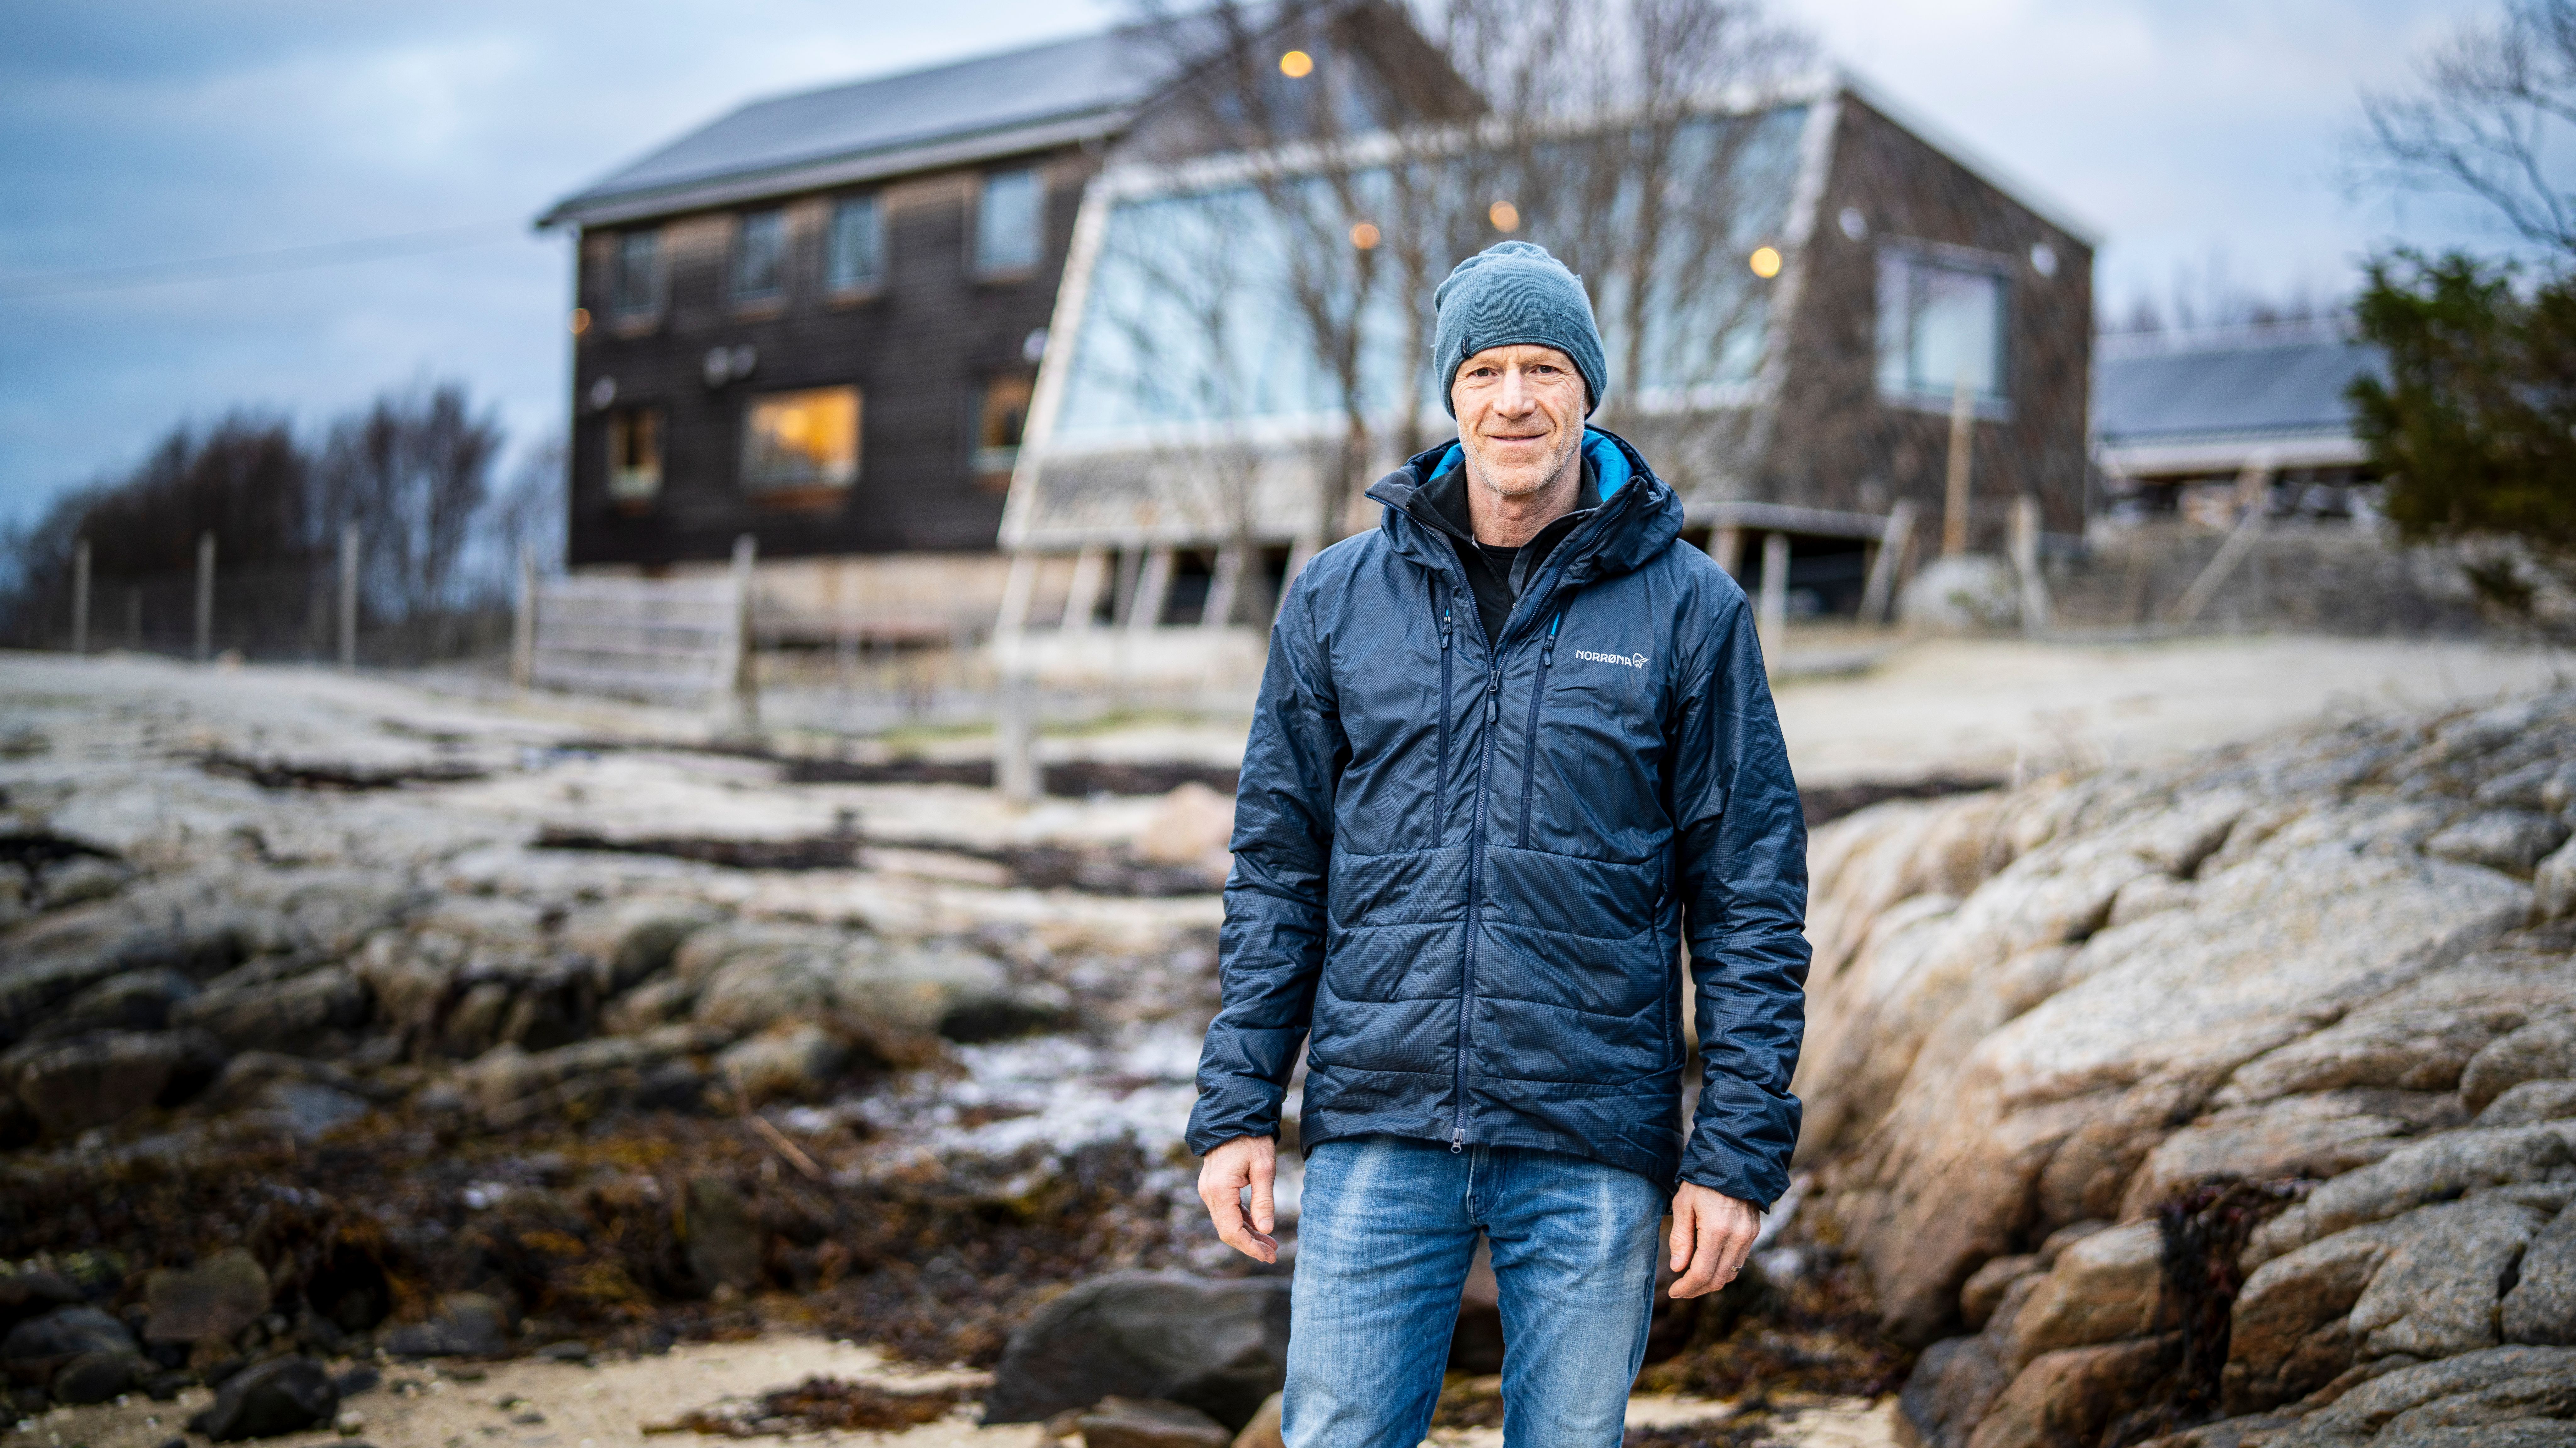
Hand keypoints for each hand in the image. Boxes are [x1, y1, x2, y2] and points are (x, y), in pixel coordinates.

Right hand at [1197, 1135, 1279, 1263]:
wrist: (1234, 1115)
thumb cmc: (1251, 1139)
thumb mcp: (1264, 1168)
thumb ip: (1264, 1201)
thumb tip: (1266, 1230)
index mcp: (1220, 1190)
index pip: (1231, 1230)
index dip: (1249, 1247)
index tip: (1268, 1256)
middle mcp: (1208, 1192)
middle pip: (1227, 1230)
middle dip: (1250, 1244)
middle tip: (1273, 1254)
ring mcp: (1208, 1189)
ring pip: (1226, 1222)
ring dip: (1248, 1234)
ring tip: (1271, 1244)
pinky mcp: (1213, 1186)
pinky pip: (1226, 1211)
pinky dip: (1242, 1221)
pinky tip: (1259, 1227)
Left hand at [1667, 1183, 1760, 1298]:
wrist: (1732, 1160)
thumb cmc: (1702, 1180)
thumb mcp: (1683, 1204)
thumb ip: (1681, 1238)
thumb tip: (1678, 1269)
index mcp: (1717, 1231)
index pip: (1702, 1273)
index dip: (1687, 1287)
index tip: (1673, 1292)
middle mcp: (1737, 1237)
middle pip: (1718, 1279)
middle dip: (1697, 1289)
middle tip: (1680, 1291)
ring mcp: (1749, 1236)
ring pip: (1731, 1273)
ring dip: (1711, 1282)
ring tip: (1692, 1280)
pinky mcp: (1753, 1232)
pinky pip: (1739, 1261)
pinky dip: (1723, 1268)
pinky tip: (1708, 1264)